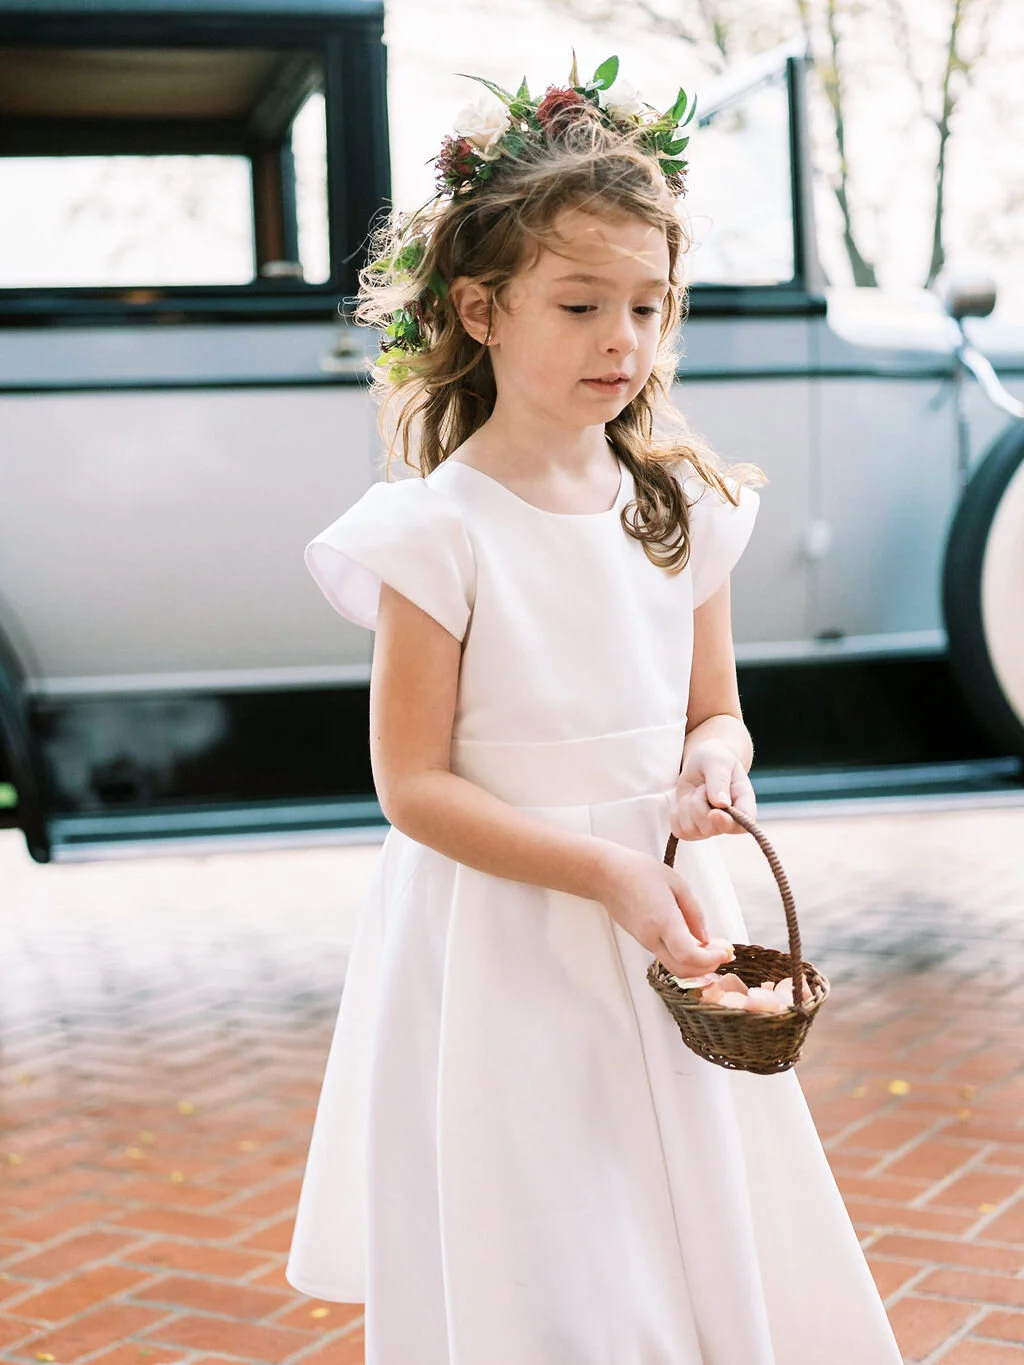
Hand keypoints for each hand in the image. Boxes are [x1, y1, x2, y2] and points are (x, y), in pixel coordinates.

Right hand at [592, 843, 734, 979]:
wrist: (606, 875)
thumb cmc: (638, 872)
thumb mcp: (676, 883)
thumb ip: (694, 912)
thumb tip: (704, 937)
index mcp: (663, 920)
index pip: (688, 956)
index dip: (711, 959)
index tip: (724, 950)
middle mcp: (653, 936)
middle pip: (682, 970)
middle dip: (707, 968)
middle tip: (722, 952)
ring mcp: (645, 941)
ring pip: (674, 966)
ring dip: (696, 963)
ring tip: (710, 946)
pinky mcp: (642, 940)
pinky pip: (666, 956)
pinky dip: (684, 956)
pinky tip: (693, 941)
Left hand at [670, 739, 756, 840]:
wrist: (701, 764)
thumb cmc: (714, 760)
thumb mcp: (718, 760)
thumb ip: (720, 780)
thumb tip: (721, 804)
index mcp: (744, 804)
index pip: (743, 824)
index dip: (726, 822)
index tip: (713, 812)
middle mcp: (730, 821)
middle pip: (710, 827)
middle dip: (699, 802)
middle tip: (703, 786)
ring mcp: (711, 829)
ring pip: (691, 828)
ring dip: (687, 805)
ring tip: (697, 791)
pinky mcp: (693, 831)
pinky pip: (678, 830)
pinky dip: (676, 814)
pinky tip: (687, 801)